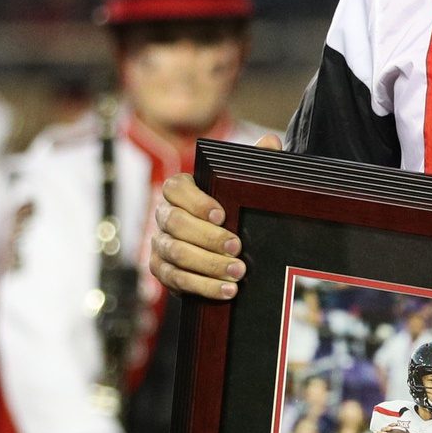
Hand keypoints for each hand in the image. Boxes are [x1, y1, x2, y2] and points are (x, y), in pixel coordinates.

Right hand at [149, 133, 281, 298]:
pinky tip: (226, 291)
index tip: (223, 215)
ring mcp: (160, 243)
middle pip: (176, 225)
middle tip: (237, 248)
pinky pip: (175, 280)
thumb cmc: (233, 205)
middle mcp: (164, 215)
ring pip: (176, 254)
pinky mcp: (162, 270)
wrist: (223, 241)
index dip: (196, 202)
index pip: (176, 189)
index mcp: (179, 189)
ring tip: (237, 274)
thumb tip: (271, 141)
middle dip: (208, 238)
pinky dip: (202, 286)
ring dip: (207, 266)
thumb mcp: (244, 184)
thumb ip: (256, 162)